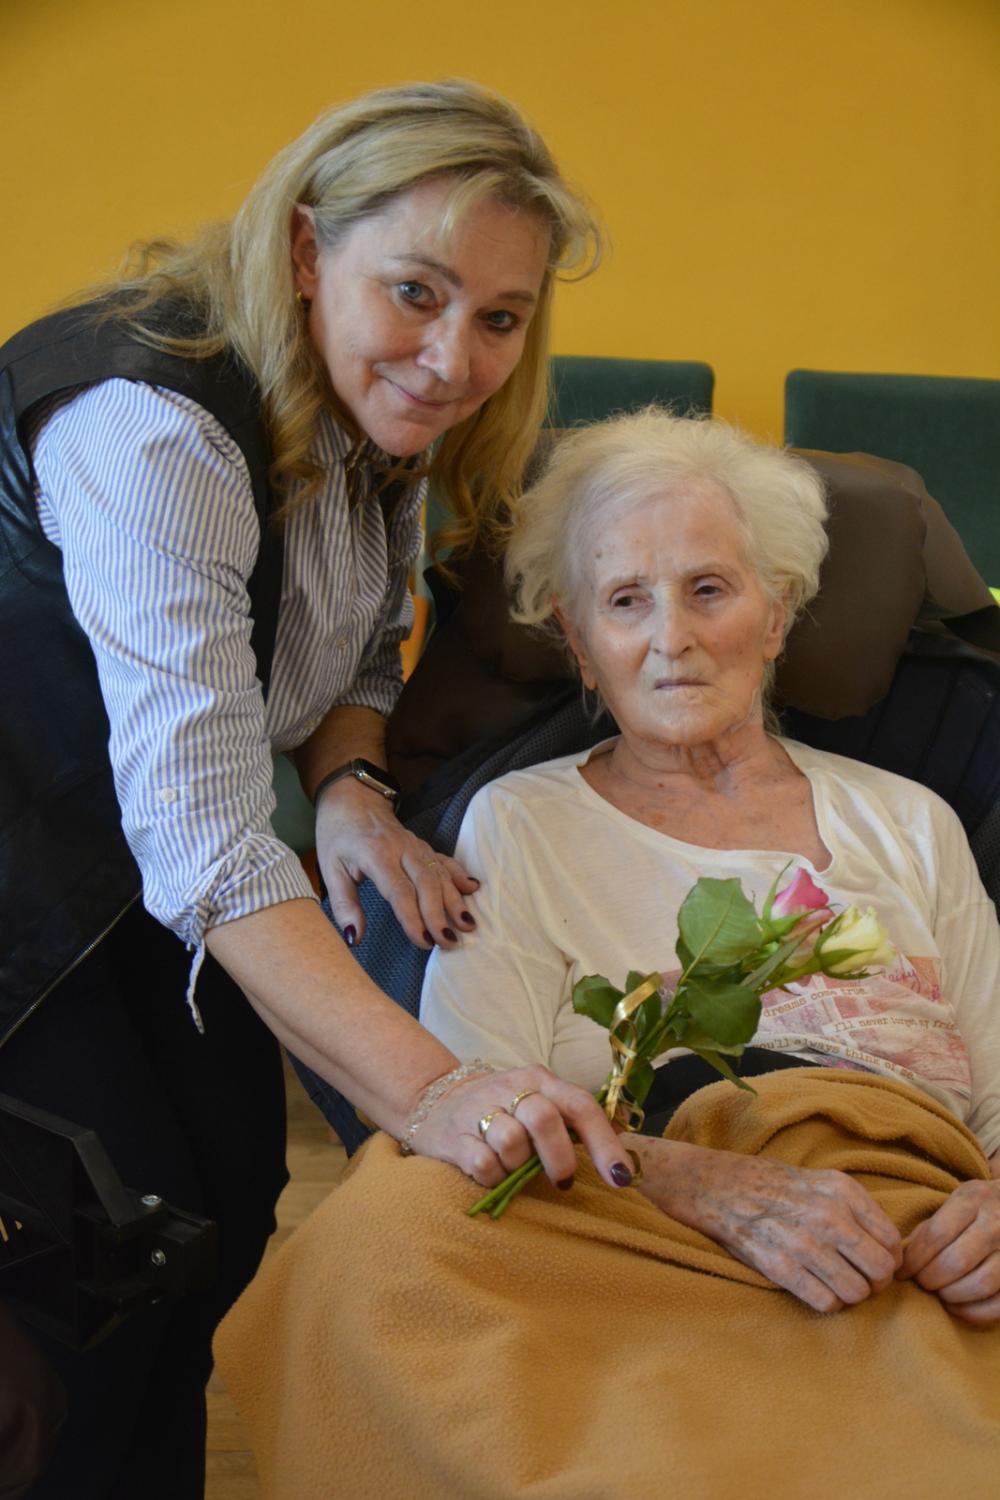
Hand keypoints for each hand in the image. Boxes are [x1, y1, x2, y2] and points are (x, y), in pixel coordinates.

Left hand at [315, 778, 478, 948]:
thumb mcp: (330, 870)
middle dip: (440, 914)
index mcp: (376, 855)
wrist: (352, 799)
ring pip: (440, 874)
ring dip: (455, 900)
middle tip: (449, 941)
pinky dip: (460, 875)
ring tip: (467, 925)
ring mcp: (416, 845)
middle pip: (426, 884)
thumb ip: (343, 906)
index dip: (413, 919)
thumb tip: (354, 939)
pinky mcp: (424, 846)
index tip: (423, 942)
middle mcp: (402, 848)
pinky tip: (473, 889)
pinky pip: (445, 861)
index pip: (400, 892)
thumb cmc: (338, 836)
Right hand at [409, 1063, 634, 1191]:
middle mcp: (510, 1089)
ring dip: (520, 1167)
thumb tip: (622, 1156)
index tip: (620, 1178)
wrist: (436, 1100)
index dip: (604, 1143)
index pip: (580, 1105)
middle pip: (544, 1119)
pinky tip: (492, 1171)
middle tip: (561, 1179)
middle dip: (559, 1158)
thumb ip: (574, 1121)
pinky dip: (494, 1176)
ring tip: (515, 1167)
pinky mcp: (452, 1137)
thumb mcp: (540, 1100)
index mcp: (539, 1079)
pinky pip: (483, 1164)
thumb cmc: (504, 1109)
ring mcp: (478, 1111)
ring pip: (512, 1143)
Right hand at [631, 1138, 901, 1312]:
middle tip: (860, 1281)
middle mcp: (828, 1214)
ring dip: (850, 1295)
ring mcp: (803, 1241)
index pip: (893, 1242)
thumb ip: (856, 1210)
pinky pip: (826, 1302)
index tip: (874, 1265)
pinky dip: (827, 1303)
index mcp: (842, 1190)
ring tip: (835, 1286)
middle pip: (881, 1270)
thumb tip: (891, 1249)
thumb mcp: (821, 1182)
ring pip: (856, 1291)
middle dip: (875, 1283)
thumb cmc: (775, 1187)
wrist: (718, 1186)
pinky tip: (816, 1289)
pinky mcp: (779, 1266)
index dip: (889, 1261)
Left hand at [896, 1178, 999, 1324]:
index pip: (936, 1234)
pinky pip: (999, 1304)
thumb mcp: (956, 1201)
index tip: (902, 1272)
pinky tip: (957, 1306)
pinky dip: (973, 1312)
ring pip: (980, 1284)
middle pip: (956, 1261)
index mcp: (975, 1198)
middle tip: (921, 1283)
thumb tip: (904, 1260)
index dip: (914, 1259)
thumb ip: (930, 1226)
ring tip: (939, 1293)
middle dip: (930, 1279)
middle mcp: (997, 1223)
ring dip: (951, 1295)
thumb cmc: (981, 1207)